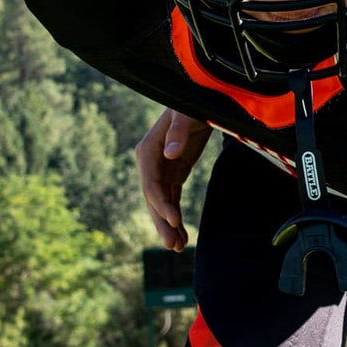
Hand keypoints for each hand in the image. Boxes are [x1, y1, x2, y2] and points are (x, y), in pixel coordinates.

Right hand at [135, 108, 211, 250]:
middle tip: (172, 246)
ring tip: (178, 247)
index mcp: (147, 150)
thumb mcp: (185, 114)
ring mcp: (161, 170)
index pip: (151, 184)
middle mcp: (150, 163)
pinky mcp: (174, 173)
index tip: (174, 221)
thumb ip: (178, 132)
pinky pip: (172, 199)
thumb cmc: (191, 103)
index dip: (161, 204)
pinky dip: (175, 216)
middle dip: (162, 223)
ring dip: (169, 225)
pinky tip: (183, 235)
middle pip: (153, 199)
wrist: (199, 99)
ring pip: (161, 203)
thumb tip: (170, 154)